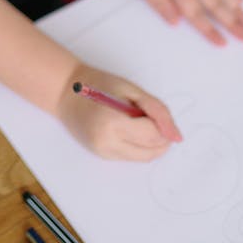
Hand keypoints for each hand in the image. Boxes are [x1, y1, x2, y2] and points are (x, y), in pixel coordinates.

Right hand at [56, 63, 181, 160]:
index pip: (153, 134)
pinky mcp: (103, 156)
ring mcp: (104, 153)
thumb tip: (177, 136)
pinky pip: (131, 156)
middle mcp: (108, 144)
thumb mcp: (130, 90)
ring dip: (150, 143)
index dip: (161, 123)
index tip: (154, 111)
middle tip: (150, 117)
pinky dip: (137, 145)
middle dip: (160, 136)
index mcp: (113, 123)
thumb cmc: (97, 85)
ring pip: (144, 157)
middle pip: (151, 151)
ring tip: (139, 122)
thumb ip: (156, 111)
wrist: (65, 92)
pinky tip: (128, 128)